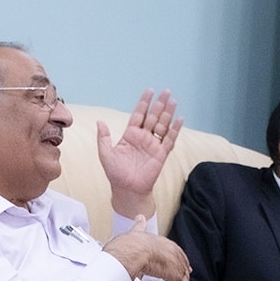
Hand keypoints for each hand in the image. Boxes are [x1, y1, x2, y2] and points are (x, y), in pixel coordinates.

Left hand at [99, 88, 182, 219]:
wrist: (127, 190)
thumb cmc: (115, 173)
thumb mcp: (106, 154)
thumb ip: (104, 138)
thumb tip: (100, 121)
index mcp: (130, 135)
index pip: (139, 114)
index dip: (144, 103)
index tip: (149, 91)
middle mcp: (143, 137)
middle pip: (153, 117)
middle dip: (159, 104)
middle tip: (166, 91)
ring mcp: (153, 145)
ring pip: (163, 125)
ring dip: (168, 113)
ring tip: (173, 101)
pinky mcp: (161, 154)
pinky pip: (170, 140)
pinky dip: (175, 130)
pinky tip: (179, 119)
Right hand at [103, 228, 192, 280]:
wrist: (132, 251)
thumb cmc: (130, 243)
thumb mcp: (136, 231)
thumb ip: (139, 225)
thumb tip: (140, 217)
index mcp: (163, 243)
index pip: (176, 252)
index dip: (179, 259)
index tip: (183, 265)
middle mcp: (172, 252)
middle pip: (182, 265)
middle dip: (184, 274)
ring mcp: (173, 264)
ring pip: (182, 277)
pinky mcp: (172, 275)